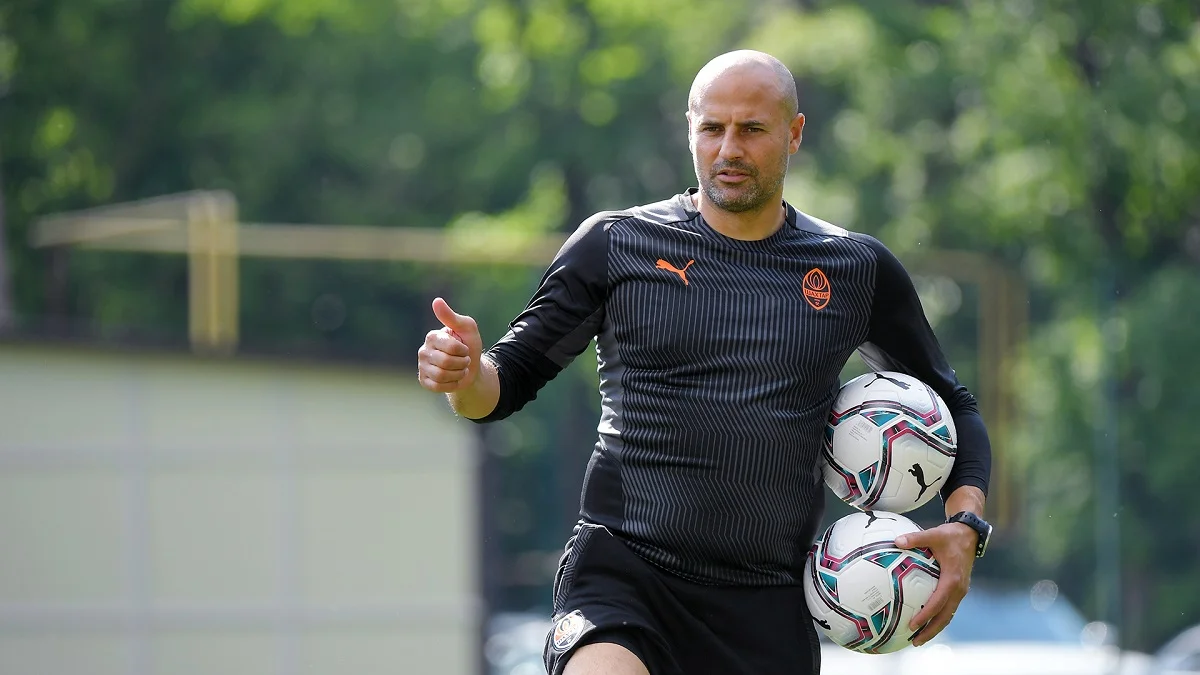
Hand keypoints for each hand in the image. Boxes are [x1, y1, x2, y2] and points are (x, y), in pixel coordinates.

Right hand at [417, 297, 482, 392]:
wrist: (471, 368)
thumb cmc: (468, 344)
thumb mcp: (466, 327)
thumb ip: (451, 316)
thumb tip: (436, 301)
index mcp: (432, 336)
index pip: (451, 347)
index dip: (463, 350)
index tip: (464, 348)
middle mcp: (423, 350)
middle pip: (446, 363)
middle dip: (462, 363)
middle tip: (463, 360)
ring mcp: (422, 366)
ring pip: (441, 376)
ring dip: (458, 374)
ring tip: (459, 369)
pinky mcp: (424, 381)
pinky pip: (437, 386)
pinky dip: (451, 384)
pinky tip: (453, 378)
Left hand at [895, 522, 977, 645]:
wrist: (969, 535)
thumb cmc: (950, 536)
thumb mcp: (933, 534)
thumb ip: (915, 538)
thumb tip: (896, 541)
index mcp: (952, 579)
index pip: (938, 602)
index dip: (926, 615)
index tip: (913, 625)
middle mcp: (958, 589)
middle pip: (945, 617)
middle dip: (931, 631)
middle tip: (915, 642)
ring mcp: (960, 592)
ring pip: (948, 616)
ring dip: (935, 628)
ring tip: (918, 639)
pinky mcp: (958, 591)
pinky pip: (948, 609)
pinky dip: (938, 619)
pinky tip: (926, 623)